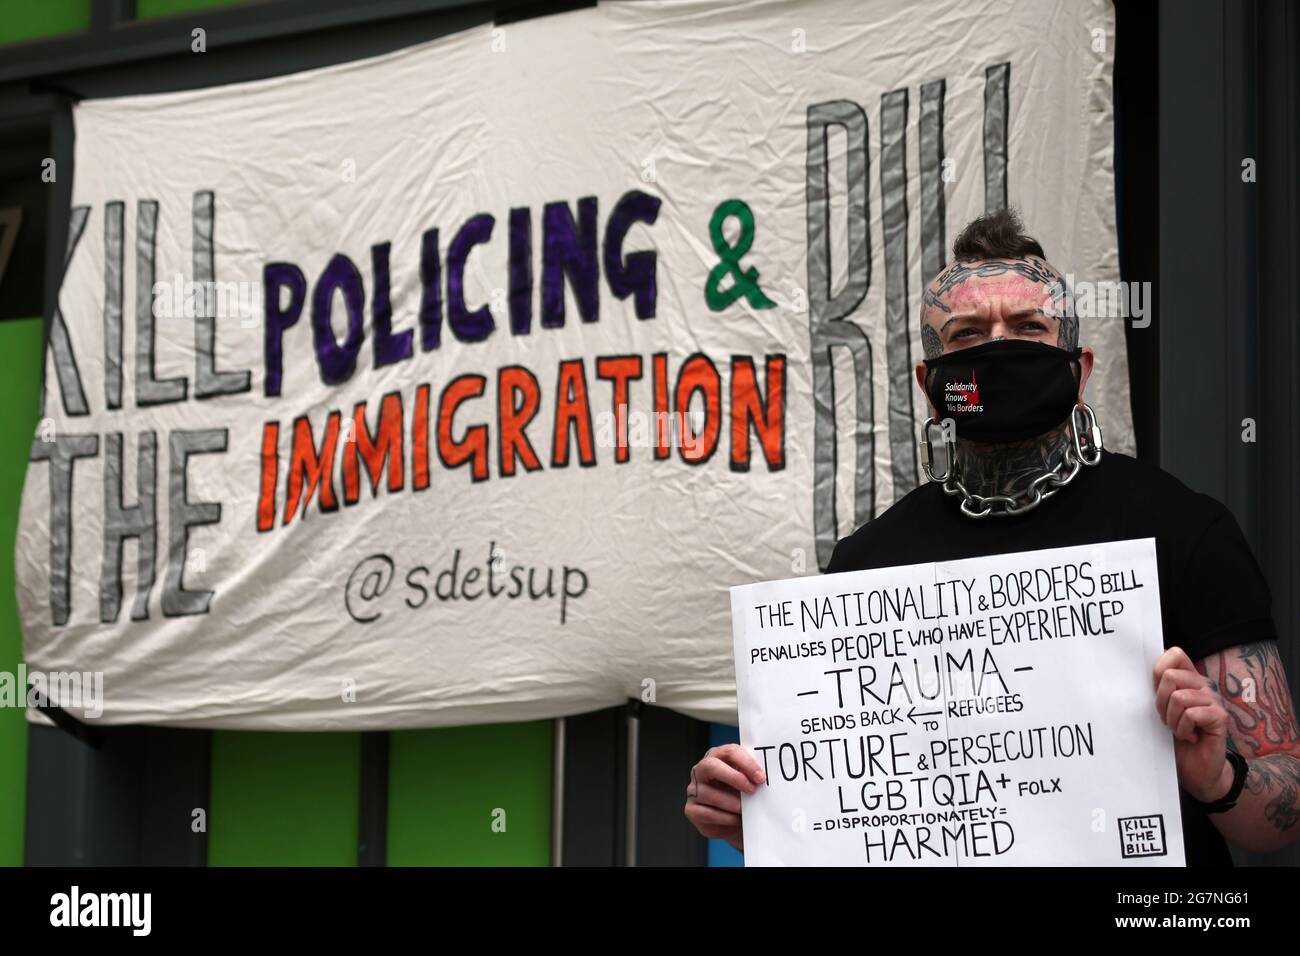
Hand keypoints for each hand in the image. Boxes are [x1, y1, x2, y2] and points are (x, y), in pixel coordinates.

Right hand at [683, 743, 765, 850]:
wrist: (734, 822)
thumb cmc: (741, 795)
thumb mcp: (747, 781)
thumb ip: (752, 774)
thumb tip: (763, 777)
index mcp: (717, 756)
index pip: (729, 752)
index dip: (746, 763)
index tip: (761, 777)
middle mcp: (701, 770)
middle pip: (711, 766)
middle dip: (734, 778)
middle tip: (752, 790)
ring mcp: (694, 789)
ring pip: (711, 794)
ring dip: (733, 803)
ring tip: (746, 810)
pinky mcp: (692, 809)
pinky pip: (708, 813)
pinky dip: (726, 818)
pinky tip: (737, 819)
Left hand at [1153, 646, 1233, 802]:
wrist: (1195, 767)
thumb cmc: (1176, 735)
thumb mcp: (1162, 708)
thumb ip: (1158, 686)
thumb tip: (1147, 667)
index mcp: (1188, 678)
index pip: (1175, 654)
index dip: (1159, 671)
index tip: (1158, 693)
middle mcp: (1203, 685)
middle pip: (1169, 676)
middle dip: (1161, 702)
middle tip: (1169, 719)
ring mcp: (1213, 699)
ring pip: (1178, 697)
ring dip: (1172, 720)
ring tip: (1181, 729)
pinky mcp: (1220, 716)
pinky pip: (1191, 714)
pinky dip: (1183, 729)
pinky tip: (1191, 736)